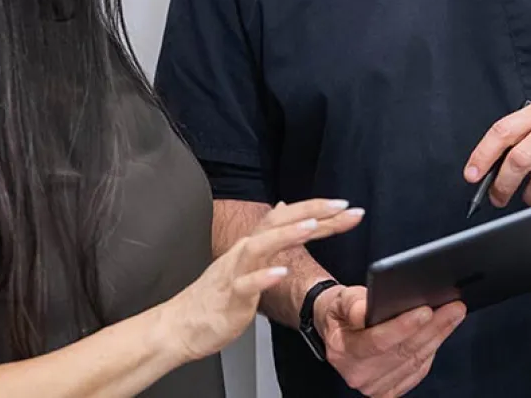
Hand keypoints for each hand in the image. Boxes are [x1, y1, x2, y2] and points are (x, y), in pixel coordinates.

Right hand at [162, 198, 362, 361]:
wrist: (183, 324)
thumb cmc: (218, 293)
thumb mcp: (250, 259)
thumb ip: (273, 234)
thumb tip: (285, 207)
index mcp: (256, 242)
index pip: (291, 218)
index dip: (319, 210)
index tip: (348, 206)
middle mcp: (247, 250)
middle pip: (280, 221)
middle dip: (312, 212)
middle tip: (343, 206)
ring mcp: (237, 271)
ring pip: (262, 246)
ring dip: (288, 234)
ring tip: (313, 226)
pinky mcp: (230, 297)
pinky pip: (247, 285)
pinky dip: (264, 277)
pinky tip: (282, 272)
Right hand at [314, 285, 464, 397]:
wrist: (338, 330)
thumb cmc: (342, 311)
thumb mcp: (341, 298)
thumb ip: (352, 303)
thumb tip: (364, 310)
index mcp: (343, 349)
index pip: (378, 341)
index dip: (403, 326)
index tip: (426, 310)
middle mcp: (357, 373)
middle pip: (402, 351)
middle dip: (432, 328)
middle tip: (453, 308)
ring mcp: (373, 386)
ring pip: (414, 361)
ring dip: (438, 337)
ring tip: (453, 315)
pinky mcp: (387, 390)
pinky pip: (416, 372)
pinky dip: (432, 351)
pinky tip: (441, 333)